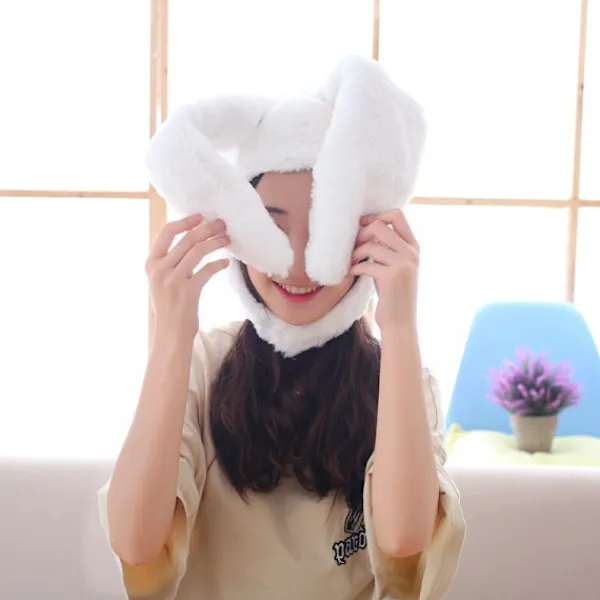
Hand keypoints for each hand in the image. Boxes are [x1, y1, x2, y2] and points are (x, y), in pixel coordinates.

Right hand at [145, 214, 229, 342]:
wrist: (170, 335)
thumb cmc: (169, 307)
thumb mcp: (161, 281)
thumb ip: (170, 262)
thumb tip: (190, 240)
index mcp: (151, 264)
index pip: (166, 232)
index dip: (184, 221)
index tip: (199, 216)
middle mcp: (159, 269)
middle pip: (187, 239)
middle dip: (207, 228)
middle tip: (222, 223)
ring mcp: (173, 280)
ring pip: (198, 251)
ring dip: (215, 242)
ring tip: (227, 238)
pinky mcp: (188, 291)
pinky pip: (207, 270)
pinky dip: (219, 264)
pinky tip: (226, 263)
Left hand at [351, 209, 418, 331]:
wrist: (400, 323)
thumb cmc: (392, 295)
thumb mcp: (394, 266)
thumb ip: (388, 248)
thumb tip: (366, 227)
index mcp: (413, 246)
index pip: (397, 215)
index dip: (376, 216)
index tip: (361, 225)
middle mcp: (411, 252)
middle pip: (380, 226)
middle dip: (361, 234)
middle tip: (353, 248)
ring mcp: (404, 264)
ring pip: (371, 245)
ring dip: (355, 253)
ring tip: (351, 263)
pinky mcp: (392, 277)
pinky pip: (366, 263)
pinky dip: (355, 268)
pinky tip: (352, 273)